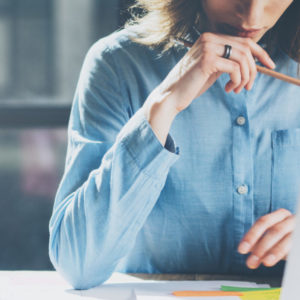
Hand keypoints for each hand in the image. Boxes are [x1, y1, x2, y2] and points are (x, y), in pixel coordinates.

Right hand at [154, 32, 275, 113]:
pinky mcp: (207, 60)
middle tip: (248, 87)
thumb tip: (250, 63)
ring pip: (243, 58)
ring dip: (246, 77)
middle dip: (254, 69)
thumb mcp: (212, 69)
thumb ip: (227, 61)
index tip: (270, 65)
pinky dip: (237, 81)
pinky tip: (228, 89)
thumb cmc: (191, 85)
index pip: (244, 41)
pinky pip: (235, 68)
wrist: (171, 96)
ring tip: (237, 90)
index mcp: (210, 37)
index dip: (261, 52)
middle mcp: (209, 38)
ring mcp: (208, 47)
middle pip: (246, 48)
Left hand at [237, 209, 294, 268]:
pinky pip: (296, 249)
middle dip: (261, 247)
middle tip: (251, 262)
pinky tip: (279, 262)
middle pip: (275, 231)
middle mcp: (292, 220)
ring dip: (274, 252)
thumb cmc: (287, 237)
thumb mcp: (273, 237)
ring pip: (287, 240)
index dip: (251, 236)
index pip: (263, 222)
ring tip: (265, 263)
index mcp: (280, 215)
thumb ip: (260, 241)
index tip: (241, 250)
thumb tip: (247, 249)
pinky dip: (287, 255)